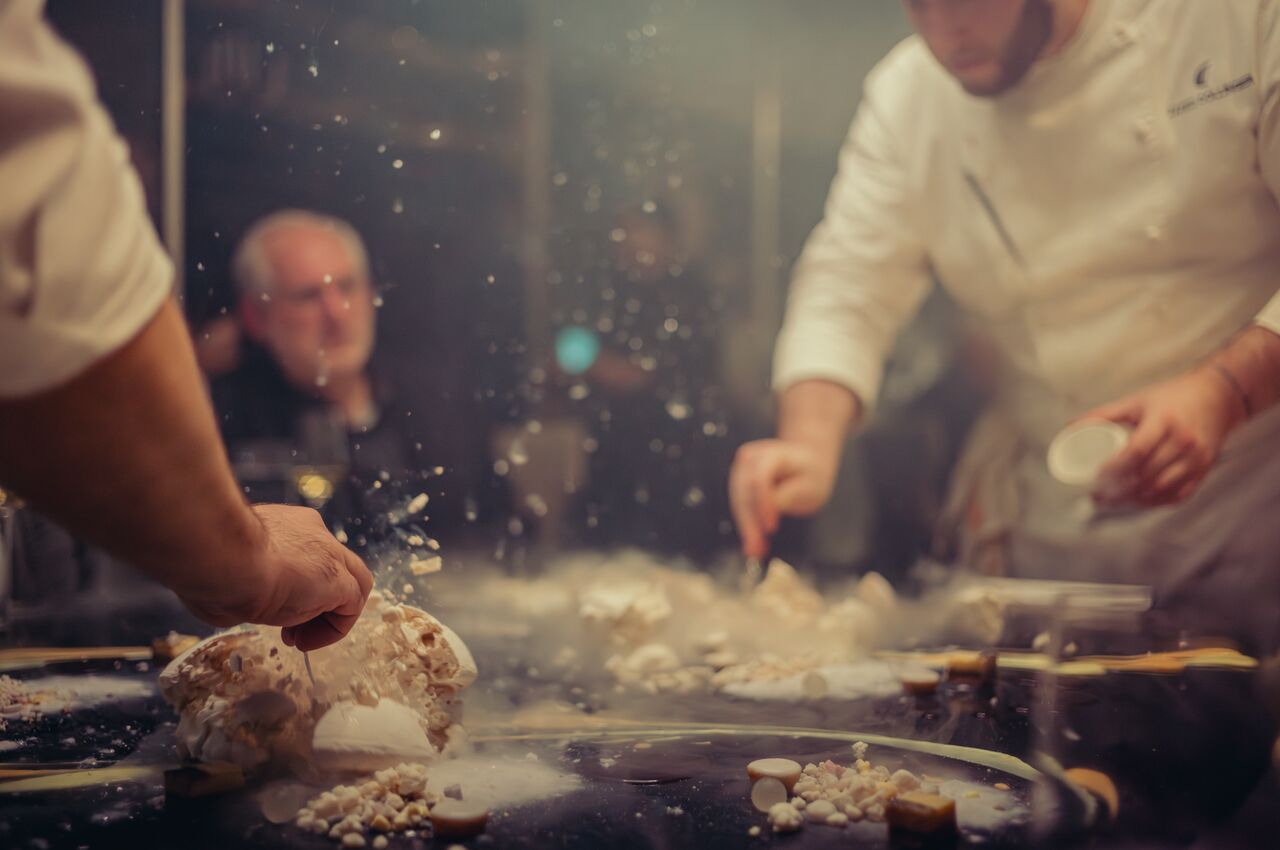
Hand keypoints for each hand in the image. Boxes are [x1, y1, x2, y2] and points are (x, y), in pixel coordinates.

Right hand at [182, 504, 372, 650]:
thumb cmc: (207, 564)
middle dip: (313, 602)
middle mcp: (311, 532)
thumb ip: (232, 577)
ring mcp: (329, 554)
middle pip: (330, 568)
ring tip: (297, 639)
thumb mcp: (221, 568)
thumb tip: (220, 599)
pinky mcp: (338, 578)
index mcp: (283, 525)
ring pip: (351, 584)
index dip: (292, 585)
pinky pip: (352, 606)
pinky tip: (306, 640)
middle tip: (287, 629)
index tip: (268, 606)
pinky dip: (334, 629)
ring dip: (327, 618)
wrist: (220, 557)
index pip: (303, 554)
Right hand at [729, 439, 838, 557]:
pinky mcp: (738, 481)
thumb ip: (790, 495)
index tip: (772, 528)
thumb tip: (772, 508)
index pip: (759, 479)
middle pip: (744, 492)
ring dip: (746, 527)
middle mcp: (751, 458)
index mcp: (771, 454)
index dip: (763, 504)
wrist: (806, 462)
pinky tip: (753, 542)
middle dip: (750, 523)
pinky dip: (746, 524)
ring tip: (755, 550)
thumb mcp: (811, 486)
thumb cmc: (811, 474)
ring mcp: (741, 469)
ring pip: (738, 501)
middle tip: (757, 549)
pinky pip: (739, 505)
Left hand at [1086, 367, 1245, 507]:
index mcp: (1164, 421)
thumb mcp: (1137, 401)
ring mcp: (1196, 457)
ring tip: (1113, 499)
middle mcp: (1183, 441)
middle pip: (1146, 474)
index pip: (1136, 451)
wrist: (1217, 398)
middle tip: (1096, 494)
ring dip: (1135, 498)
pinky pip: (1178, 494)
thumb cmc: (1170, 398)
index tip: (1095, 477)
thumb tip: (1069, 427)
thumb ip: (1104, 414)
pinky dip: (1156, 502)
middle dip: (1118, 489)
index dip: (1114, 469)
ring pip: (1161, 488)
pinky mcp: (1204, 469)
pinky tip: (1139, 501)